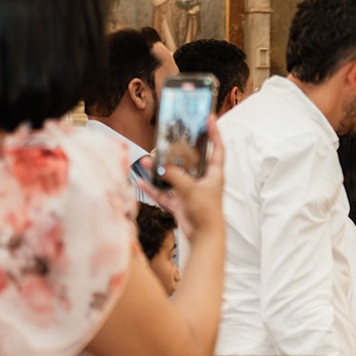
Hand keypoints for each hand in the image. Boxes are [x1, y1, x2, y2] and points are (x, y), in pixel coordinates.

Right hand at [153, 122, 225, 240]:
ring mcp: (189, 191)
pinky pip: (162, 193)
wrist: (204, 238)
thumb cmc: (207, 213)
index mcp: (214, 174)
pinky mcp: (179, 203)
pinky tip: (139, 181)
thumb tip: (160, 167)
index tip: (209, 118)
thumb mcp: (193, 190)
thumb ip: (176, 177)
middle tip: (167, 136)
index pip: (217, 148)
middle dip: (177, 150)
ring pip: (172, 176)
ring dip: (159, 169)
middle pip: (189, 160)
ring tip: (145, 159)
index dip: (214, 133)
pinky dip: (151, 188)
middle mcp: (202, 180)